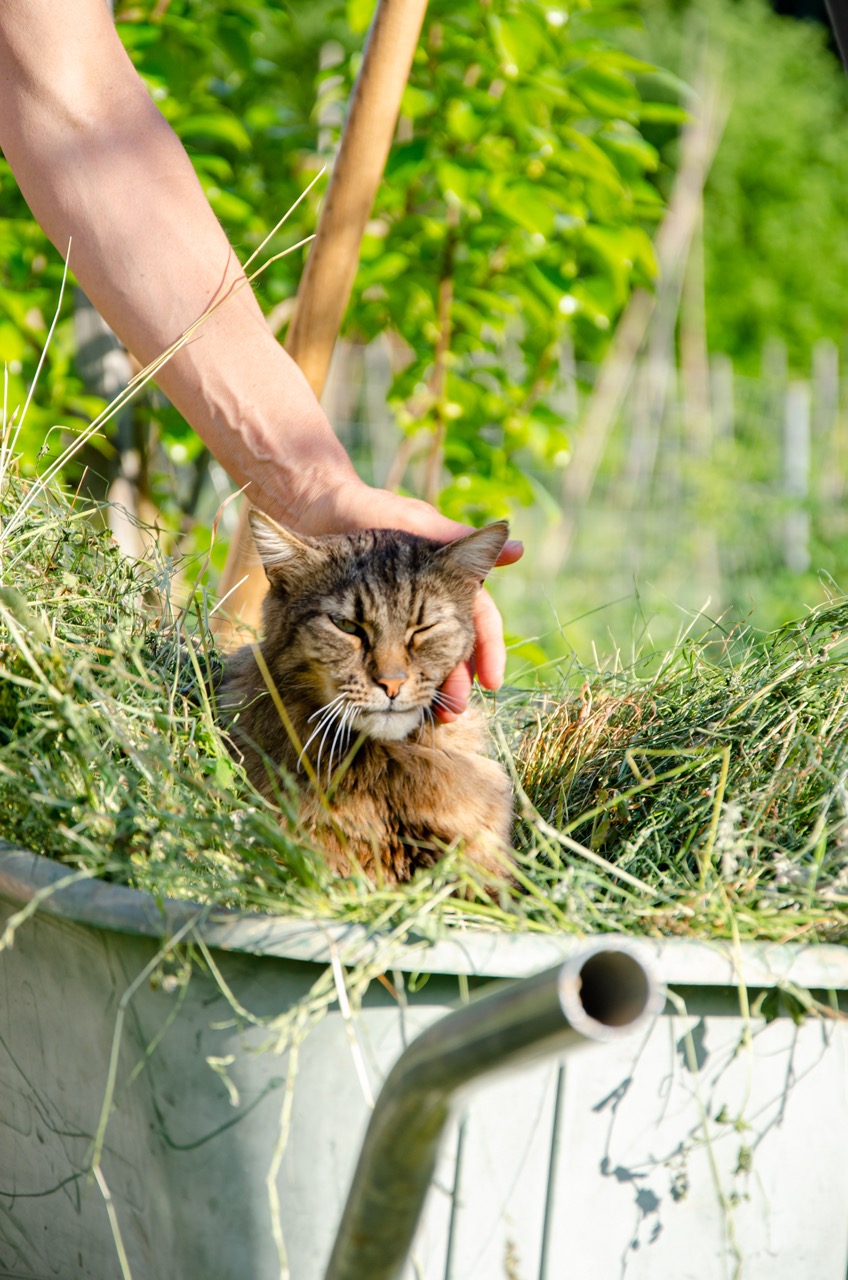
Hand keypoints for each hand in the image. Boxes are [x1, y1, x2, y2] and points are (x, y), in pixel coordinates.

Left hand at [283, 475, 522, 719]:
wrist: (312, 511)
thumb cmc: (366, 510)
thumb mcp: (411, 521)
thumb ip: (453, 537)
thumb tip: (513, 544)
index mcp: (446, 577)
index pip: (480, 619)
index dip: (489, 649)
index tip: (493, 681)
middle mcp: (428, 601)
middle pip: (455, 649)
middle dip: (457, 681)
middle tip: (454, 708)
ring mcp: (399, 617)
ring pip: (424, 661)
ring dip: (431, 690)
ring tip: (427, 714)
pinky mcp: (367, 629)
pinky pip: (385, 664)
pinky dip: (393, 683)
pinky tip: (393, 701)